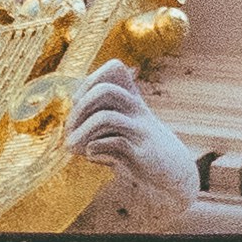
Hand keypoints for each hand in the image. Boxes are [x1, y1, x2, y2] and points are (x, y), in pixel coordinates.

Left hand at [61, 68, 200, 233]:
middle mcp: (137, 109)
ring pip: (105, 118)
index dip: (90, 81)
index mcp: (132, 98)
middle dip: (80, 108)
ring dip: (82, 132)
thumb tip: (68, 136)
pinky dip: (95, 149)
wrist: (173, 173)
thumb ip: (96, 125)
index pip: (115, 69)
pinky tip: (92, 156)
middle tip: (71, 129)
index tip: (79, 103)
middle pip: (105, 90)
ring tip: (72, 147)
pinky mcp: (142, 152)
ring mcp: (140, 129)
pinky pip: (114, 144)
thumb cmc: (139, 150)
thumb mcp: (120, 131)